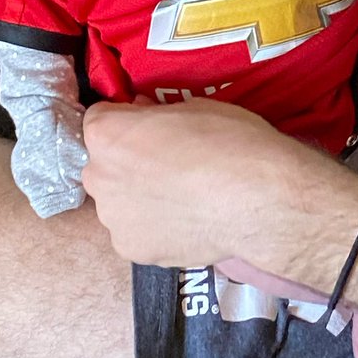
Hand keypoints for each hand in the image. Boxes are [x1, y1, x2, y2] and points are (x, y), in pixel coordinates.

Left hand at [81, 98, 357, 287]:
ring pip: (119, 200)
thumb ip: (156, 115)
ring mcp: (114, 219)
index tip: (148, 124)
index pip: (99, 119)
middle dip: (127, 159)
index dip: (126, 119)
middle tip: (167, 160)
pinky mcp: (132, 250)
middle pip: (103, 163)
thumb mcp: (194, 107)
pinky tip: (185, 218)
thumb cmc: (231, 143)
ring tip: (181, 195)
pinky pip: (136, 230)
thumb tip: (145, 117)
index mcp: (108, 135)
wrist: (258, 200)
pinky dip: (153, 225)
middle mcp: (99, 177)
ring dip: (138, 195)